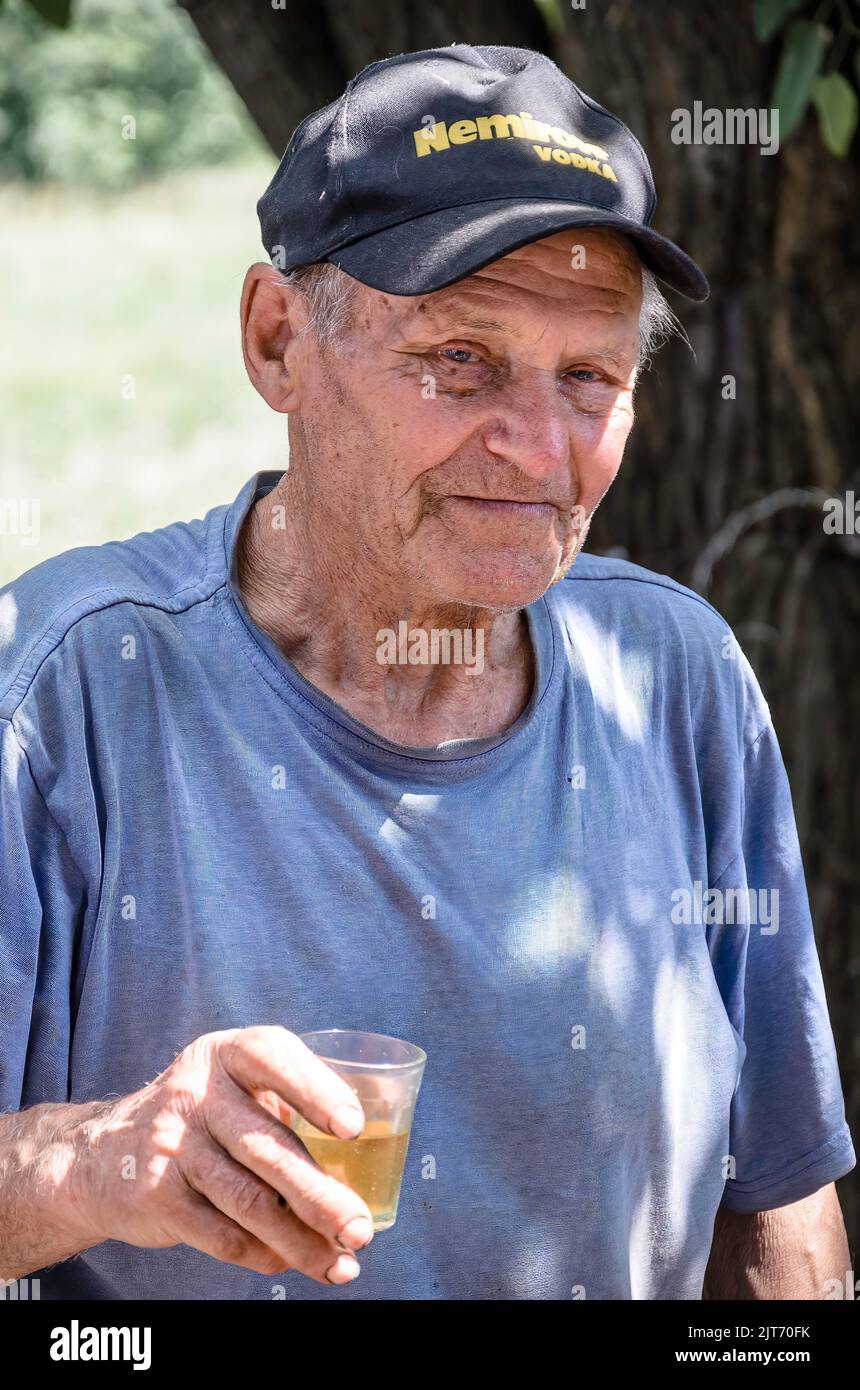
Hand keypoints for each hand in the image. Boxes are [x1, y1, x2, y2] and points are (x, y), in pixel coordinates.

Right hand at [70, 1026, 374, 1284]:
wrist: (102, 1153)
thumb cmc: (203, 1116)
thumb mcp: (233, 1085)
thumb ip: (288, 1104)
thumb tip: (369, 1160)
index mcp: (226, 1053)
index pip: (272, 1058)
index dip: (316, 1090)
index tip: (354, 1128)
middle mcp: (196, 1093)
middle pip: (268, 1147)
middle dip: (322, 1196)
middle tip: (360, 1229)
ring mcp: (172, 1145)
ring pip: (249, 1201)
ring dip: (301, 1240)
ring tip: (341, 1262)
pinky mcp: (157, 1195)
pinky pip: (222, 1234)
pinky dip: (263, 1254)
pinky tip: (289, 1262)